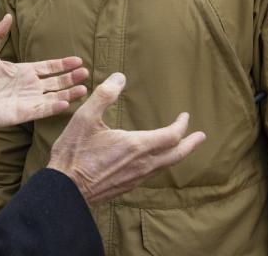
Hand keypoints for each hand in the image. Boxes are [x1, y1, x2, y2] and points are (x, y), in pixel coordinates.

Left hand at [0, 14, 87, 135]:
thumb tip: (7, 16)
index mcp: (23, 71)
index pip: (49, 67)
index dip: (63, 64)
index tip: (78, 60)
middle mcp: (29, 86)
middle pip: (56, 81)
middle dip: (71, 77)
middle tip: (86, 73)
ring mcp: (28, 100)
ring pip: (54, 96)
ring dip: (69, 92)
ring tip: (84, 88)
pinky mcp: (24, 114)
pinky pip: (43, 110)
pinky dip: (55, 107)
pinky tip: (67, 102)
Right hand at [47, 73, 205, 205]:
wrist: (65, 189)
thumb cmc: (74, 153)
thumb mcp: (85, 118)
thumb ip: (104, 95)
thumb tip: (120, 77)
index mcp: (136, 146)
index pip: (171, 136)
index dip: (181, 126)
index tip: (185, 116)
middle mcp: (142, 164)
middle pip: (176, 155)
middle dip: (190, 145)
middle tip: (201, 137)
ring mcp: (136, 178)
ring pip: (166, 166)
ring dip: (178, 155)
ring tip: (182, 148)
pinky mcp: (128, 186)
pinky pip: (153, 174)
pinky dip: (162, 164)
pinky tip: (156, 162)